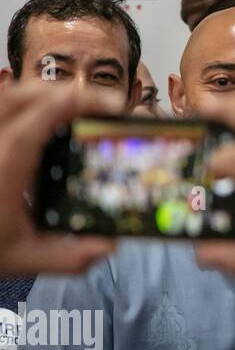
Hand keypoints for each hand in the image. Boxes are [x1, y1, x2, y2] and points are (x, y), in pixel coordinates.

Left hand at [0, 82, 114, 273]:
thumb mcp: (21, 257)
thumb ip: (67, 255)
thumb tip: (108, 245)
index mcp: (2, 169)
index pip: (34, 124)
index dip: (70, 105)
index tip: (105, 105)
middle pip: (18, 97)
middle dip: (60, 92)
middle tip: (95, 103)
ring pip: (4, 96)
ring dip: (39, 94)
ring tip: (69, 104)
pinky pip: (0, 107)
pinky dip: (20, 102)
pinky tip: (37, 115)